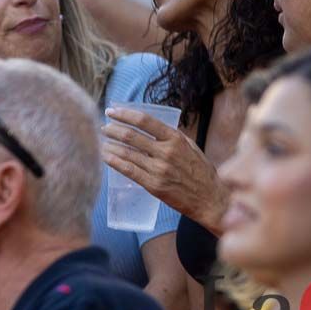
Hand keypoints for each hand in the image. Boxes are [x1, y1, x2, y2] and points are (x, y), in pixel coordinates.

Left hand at [101, 107, 229, 232]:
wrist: (209, 198)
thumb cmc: (201, 171)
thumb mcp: (191, 146)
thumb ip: (173, 137)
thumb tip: (154, 127)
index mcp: (175, 139)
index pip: (145, 121)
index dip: (125, 114)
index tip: (112, 111)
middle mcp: (166, 152)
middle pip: (132, 136)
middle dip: (113, 129)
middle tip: (104, 127)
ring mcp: (158, 170)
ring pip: (127, 153)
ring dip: (110, 145)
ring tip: (101, 141)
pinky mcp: (153, 185)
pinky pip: (129, 171)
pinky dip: (115, 162)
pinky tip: (106, 157)